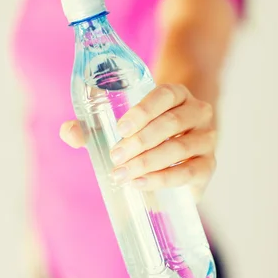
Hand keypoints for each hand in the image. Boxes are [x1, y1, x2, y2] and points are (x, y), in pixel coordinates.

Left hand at [60, 84, 216, 202]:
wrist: (178, 151)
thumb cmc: (144, 131)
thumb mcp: (120, 124)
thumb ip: (91, 127)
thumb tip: (69, 132)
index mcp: (176, 94)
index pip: (164, 95)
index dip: (143, 110)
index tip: (120, 128)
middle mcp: (197, 112)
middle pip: (171, 123)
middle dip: (140, 141)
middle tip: (115, 156)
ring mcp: (206, 139)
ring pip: (180, 147)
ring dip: (148, 162)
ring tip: (122, 174)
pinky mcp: (208, 166)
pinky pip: (189, 172)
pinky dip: (164, 179)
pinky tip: (142, 183)